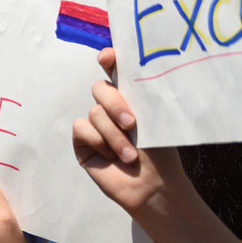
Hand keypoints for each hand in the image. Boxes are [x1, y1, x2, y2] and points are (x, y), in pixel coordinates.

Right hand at [72, 48, 192, 228]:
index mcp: (131, 98)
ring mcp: (95, 125)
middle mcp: (111, 108)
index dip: (109, 60)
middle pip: (100, 87)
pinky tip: (112, 157)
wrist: (152, 185)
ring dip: (114, 135)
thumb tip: (123, 67)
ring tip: (130, 155)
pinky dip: (100, 142)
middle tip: (132, 123)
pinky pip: (82, 128)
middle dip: (115, 104)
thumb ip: (137, 94)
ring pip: (94, 112)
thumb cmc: (159, 153)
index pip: (115, 72)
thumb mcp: (153, 118)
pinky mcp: (82, 142)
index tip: (108, 57)